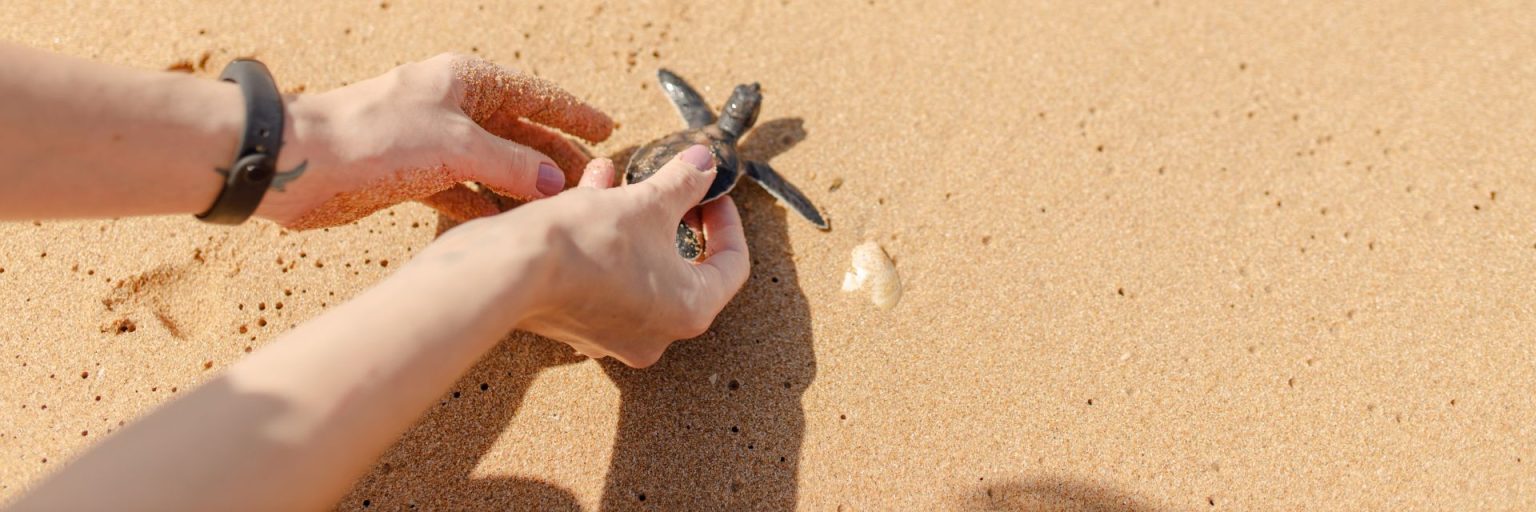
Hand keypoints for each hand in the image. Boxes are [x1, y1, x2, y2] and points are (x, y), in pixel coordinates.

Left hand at [254, 53, 611, 229]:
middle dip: (557, 158)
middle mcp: (453, 109)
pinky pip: (465, 191)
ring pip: (496, 166)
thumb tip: (555, 182)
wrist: (301, 162)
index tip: (608, 130)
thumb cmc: (374, 135)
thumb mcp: (457, 145)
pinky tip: (510, 225)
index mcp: (467, 82)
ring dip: (525, 188)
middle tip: (593, 184)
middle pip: (520, 134)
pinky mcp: (414, 176)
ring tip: (560, 211)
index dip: (574, 114)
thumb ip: (511, 164)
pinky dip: (488, 207)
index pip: (536, 96)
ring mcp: (434, 143)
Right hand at [412, 145, 749, 366]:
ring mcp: (614, 335)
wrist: (507, 270)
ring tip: (617, 178)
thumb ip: (684, 182)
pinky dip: (602, 237)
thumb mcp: (645, 201)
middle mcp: (657, 334)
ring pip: (638, 266)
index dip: (727, 220)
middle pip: (683, 266)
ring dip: (632, 218)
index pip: (732, 265)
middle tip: (670, 186)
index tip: (711, 192)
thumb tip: (705, 163)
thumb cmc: (584, 243)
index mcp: (689, 311)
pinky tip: (586, 193)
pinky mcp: (577, 323)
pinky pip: (604, 275)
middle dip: (673, 216)